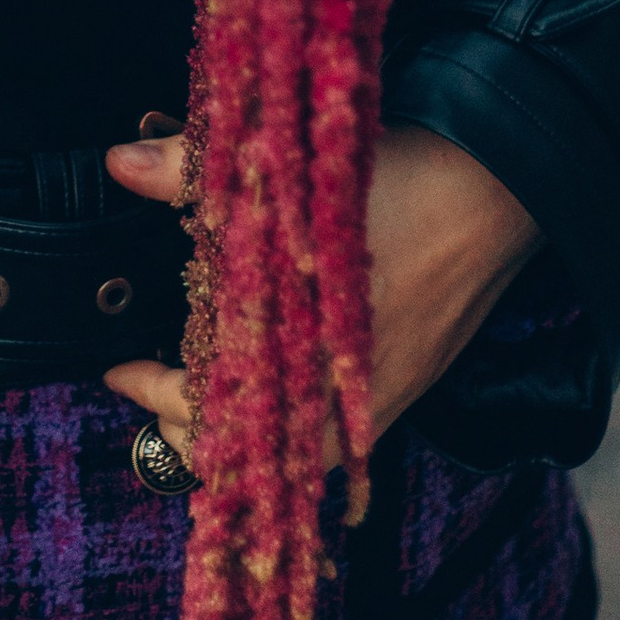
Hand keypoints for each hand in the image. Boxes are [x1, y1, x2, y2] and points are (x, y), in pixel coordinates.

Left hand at [101, 121, 540, 463]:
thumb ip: (196, 169)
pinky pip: (342, 436)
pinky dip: (298, 425)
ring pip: (296, 457)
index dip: (152, 393)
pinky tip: (280, 387)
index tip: (118, 370)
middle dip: (188, 431)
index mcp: (298, 349)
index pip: (205, 411)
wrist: (501, 185)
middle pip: (246, 457)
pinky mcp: (412, 382)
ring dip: (244, 434)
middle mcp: (339, 396)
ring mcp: (381, 396)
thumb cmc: (395, 178)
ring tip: (203, 397)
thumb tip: (120, 162)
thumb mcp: (289, 170)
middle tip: (153, 384)